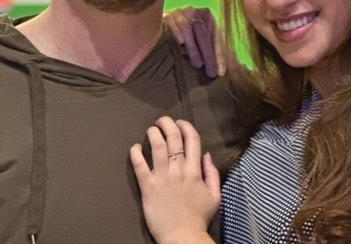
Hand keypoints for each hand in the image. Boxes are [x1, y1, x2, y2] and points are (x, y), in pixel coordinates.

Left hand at [130, 117, 219, 243]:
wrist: (182, 238)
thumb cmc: (199, 217)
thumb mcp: (215, 195)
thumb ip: (212, 173)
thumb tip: (207, 154)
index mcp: (194, 170)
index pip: (192, 139)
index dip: (186, 126)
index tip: (181, 122)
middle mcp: (178, 170)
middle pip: (173, 138)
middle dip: (168, 124)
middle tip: (162, 120)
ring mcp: (162, 178)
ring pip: (157, 147)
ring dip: (153, 133)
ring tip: (151, 129)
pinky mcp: (148, 187)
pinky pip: (140, 166)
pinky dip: (136, 153)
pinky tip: (134, 147)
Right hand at [164, 7, 225, 77]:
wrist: (165, 27)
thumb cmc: (193, 40)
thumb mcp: (207, 44)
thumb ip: (218, 53)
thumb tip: (225, 70)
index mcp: (209, 17)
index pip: (216, 36)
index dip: (219, 55)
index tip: (220, 72)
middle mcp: (195, 12)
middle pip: (203, 33)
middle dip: (208, 55)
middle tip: (211, 73)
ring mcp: (180, 12)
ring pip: (188, 27)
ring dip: (193, 47)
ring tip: (198, 64)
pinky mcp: (167, 15)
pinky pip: (172, 20)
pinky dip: (177, 31)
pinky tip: (181, 42)